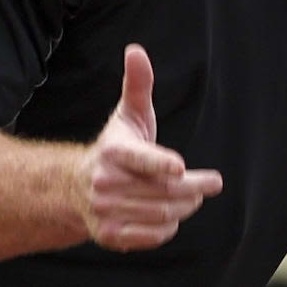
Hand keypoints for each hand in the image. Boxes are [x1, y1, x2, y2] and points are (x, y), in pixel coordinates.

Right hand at [79, 43, 224, 251]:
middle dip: (195, 188)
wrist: (76, 188)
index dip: (160, 163)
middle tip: (210, 184)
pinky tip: (171, 216)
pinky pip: (152, 236)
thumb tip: (136, 50)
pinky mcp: (108, 235)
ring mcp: (103, 210)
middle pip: (164, 189)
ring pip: (162, 213)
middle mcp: (104, 182)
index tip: (180, 167)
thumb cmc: (115, 148)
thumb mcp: (128, 116)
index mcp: (112, 151)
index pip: (140, 159)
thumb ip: (138, 85)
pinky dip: (167, 228)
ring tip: (193, 197)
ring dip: (185, 207)